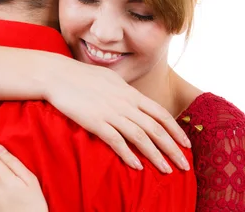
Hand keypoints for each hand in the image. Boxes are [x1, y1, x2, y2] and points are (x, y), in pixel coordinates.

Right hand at [45, 58, 191, 173]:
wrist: (57, 74)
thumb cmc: (82, 76)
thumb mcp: (111, 79)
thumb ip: (125, 91)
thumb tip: (135, 99)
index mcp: (130, 93)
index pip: (160, 113)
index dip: (176, 129)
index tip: (187, 143)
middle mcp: (125, 103)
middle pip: (156, 128)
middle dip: (173, 148)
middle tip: (184, 164)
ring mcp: (111, 112)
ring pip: (140, 137)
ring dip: (156, 155)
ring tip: (167, 170)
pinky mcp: (95, 121)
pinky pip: (116, 141)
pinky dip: (128, 154)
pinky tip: (137, 166)